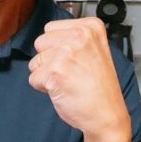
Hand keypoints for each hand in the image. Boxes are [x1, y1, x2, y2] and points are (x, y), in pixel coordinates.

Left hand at [28, 18, 129, 141]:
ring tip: (68, 81)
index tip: (75, 59)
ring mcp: (66, 53)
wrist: (107, 115)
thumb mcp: (95, 50)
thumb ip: (72, 38)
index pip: (51, 28)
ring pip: (35, 61)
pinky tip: (63, 90)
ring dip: (47, 74)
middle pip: (40, 42)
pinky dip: (44, 88)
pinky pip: (33, 78)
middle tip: (71, 71)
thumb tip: (48, 38)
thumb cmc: (100, 88)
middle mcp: (79, 36)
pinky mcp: (54, 72)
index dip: (57, 47)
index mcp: (91, 27)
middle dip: (49, 59)